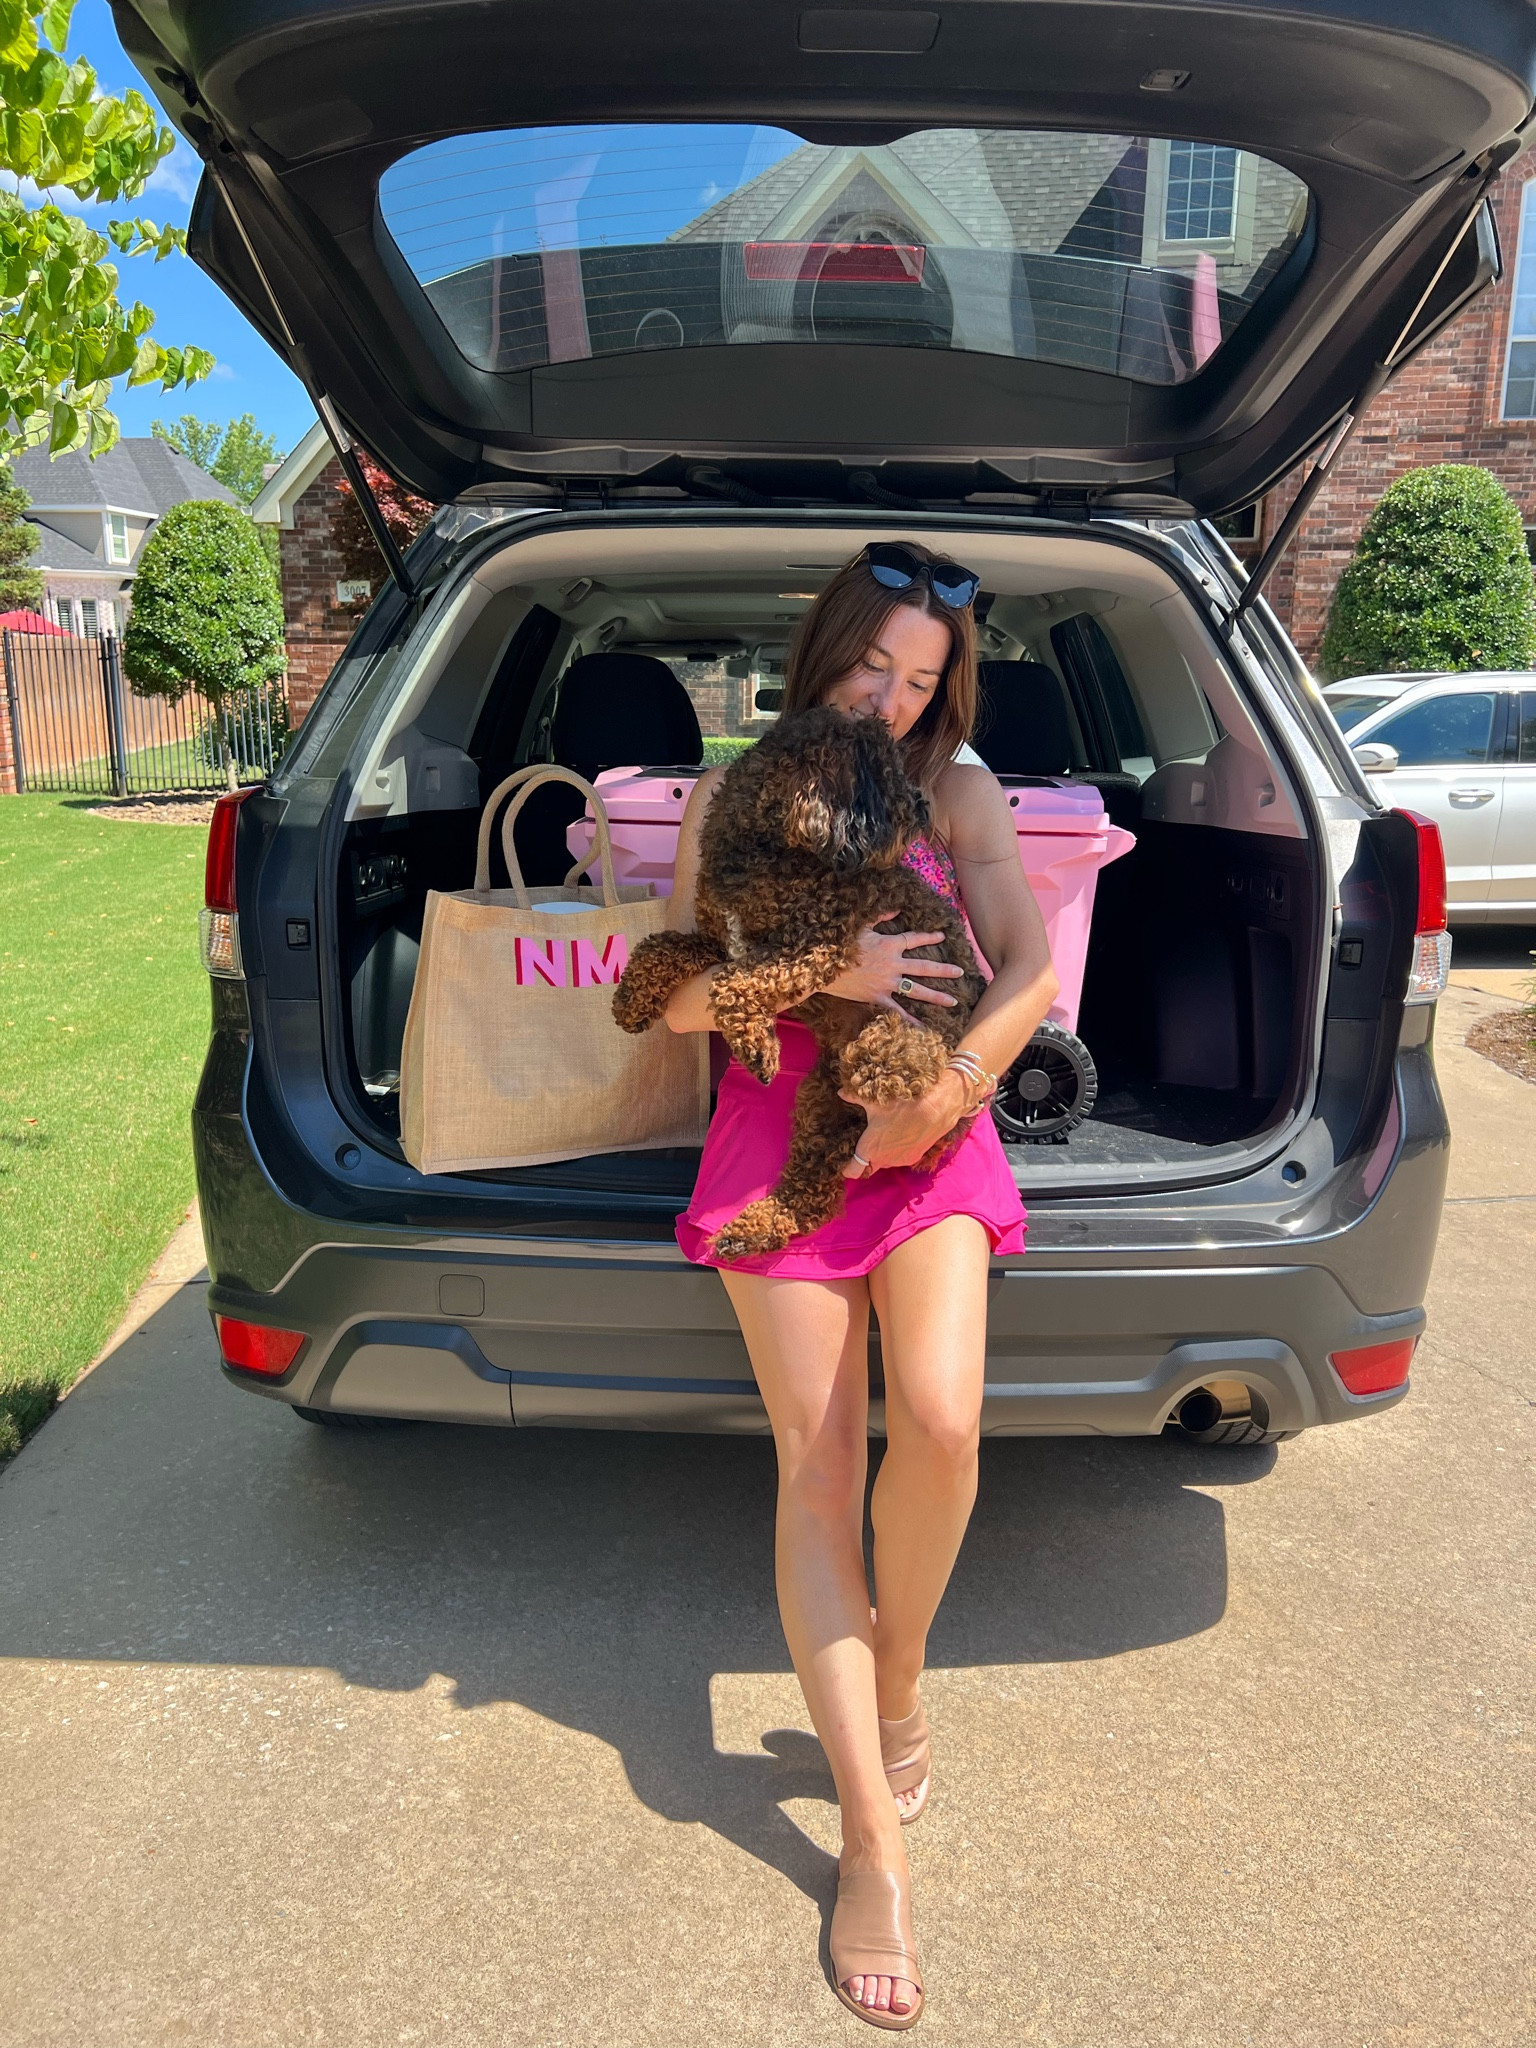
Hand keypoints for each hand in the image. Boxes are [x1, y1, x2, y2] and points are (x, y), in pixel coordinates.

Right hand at [822, 915, 964, 1010]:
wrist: (824, 969)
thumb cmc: (841, 945)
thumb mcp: (860, 926)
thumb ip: (880, 916)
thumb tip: (897, 906)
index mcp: (890, 945)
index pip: (915, 939)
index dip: (930, 936)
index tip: (943, 936)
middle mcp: (893, 965)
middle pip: (924, 966)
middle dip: (944, 969)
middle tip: (960, 972)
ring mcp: (887, 983)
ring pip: (917, 990)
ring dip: (936, 995)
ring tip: (953, 1001)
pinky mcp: (878, 998)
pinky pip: (897, 1010)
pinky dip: (910, 1019)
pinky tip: (924, 1027)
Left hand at [842, 1069, 971, 1174]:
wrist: (935, 1109)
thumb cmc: (902, 1105)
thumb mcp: (874, 1101)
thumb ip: (854, 1098)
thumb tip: (841, 1093)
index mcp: (869, 1149)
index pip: (853, 1171)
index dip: (847, 1169)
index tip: (844, 1165)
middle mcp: (883, 1159)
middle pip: (869, 1167)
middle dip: (865, 1160)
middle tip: (863, 1145)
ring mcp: (899, 1160)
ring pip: (885, 1162)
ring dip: (883, 1154)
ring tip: (885, 1136)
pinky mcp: (914, 1158)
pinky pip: (899, 1158)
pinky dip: (897, 1151)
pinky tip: (900, 1135)